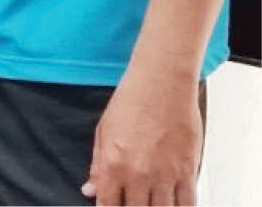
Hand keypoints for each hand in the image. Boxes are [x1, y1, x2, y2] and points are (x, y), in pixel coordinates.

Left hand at [82, 63, 201, 205]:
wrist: (162, 83)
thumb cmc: (132, 101)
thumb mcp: (103, 132)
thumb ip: (97, 165)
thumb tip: (90, 189)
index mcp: (114, 164)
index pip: (108, 204)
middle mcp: (139, 174)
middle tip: (132, 202)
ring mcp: (165, 174)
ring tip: (151, 203)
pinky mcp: (188, 170)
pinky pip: (187, 203)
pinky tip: (173, 205)